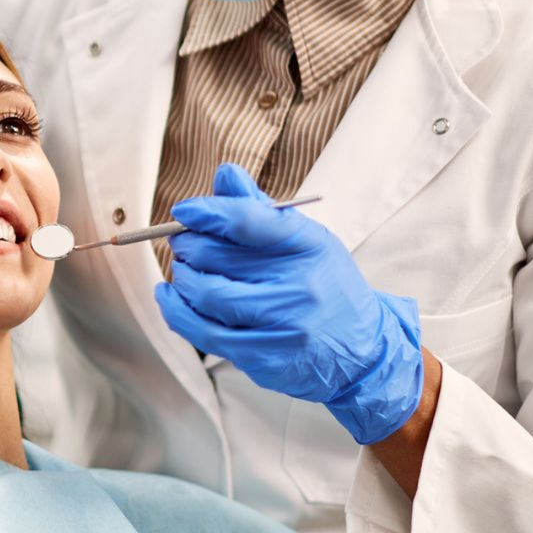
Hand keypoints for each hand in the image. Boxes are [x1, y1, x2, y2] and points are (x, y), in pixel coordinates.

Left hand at [154, 164, 423, 444]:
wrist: (362, 350)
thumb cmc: (324, 285)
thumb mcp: (306, 240)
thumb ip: (260, 211)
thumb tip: (225, 174)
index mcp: (309, 246)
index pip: (247, 220)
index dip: (207, 212)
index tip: (184, 211)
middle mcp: (299, 286)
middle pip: (217, 258)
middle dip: (188, 246)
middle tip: (183, 242)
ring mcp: (283, 326)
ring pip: (206, 295)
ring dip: (182, 278)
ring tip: (183, 269)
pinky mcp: (265, 358)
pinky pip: (205, 332)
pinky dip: (178, 311)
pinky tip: (171, 297)